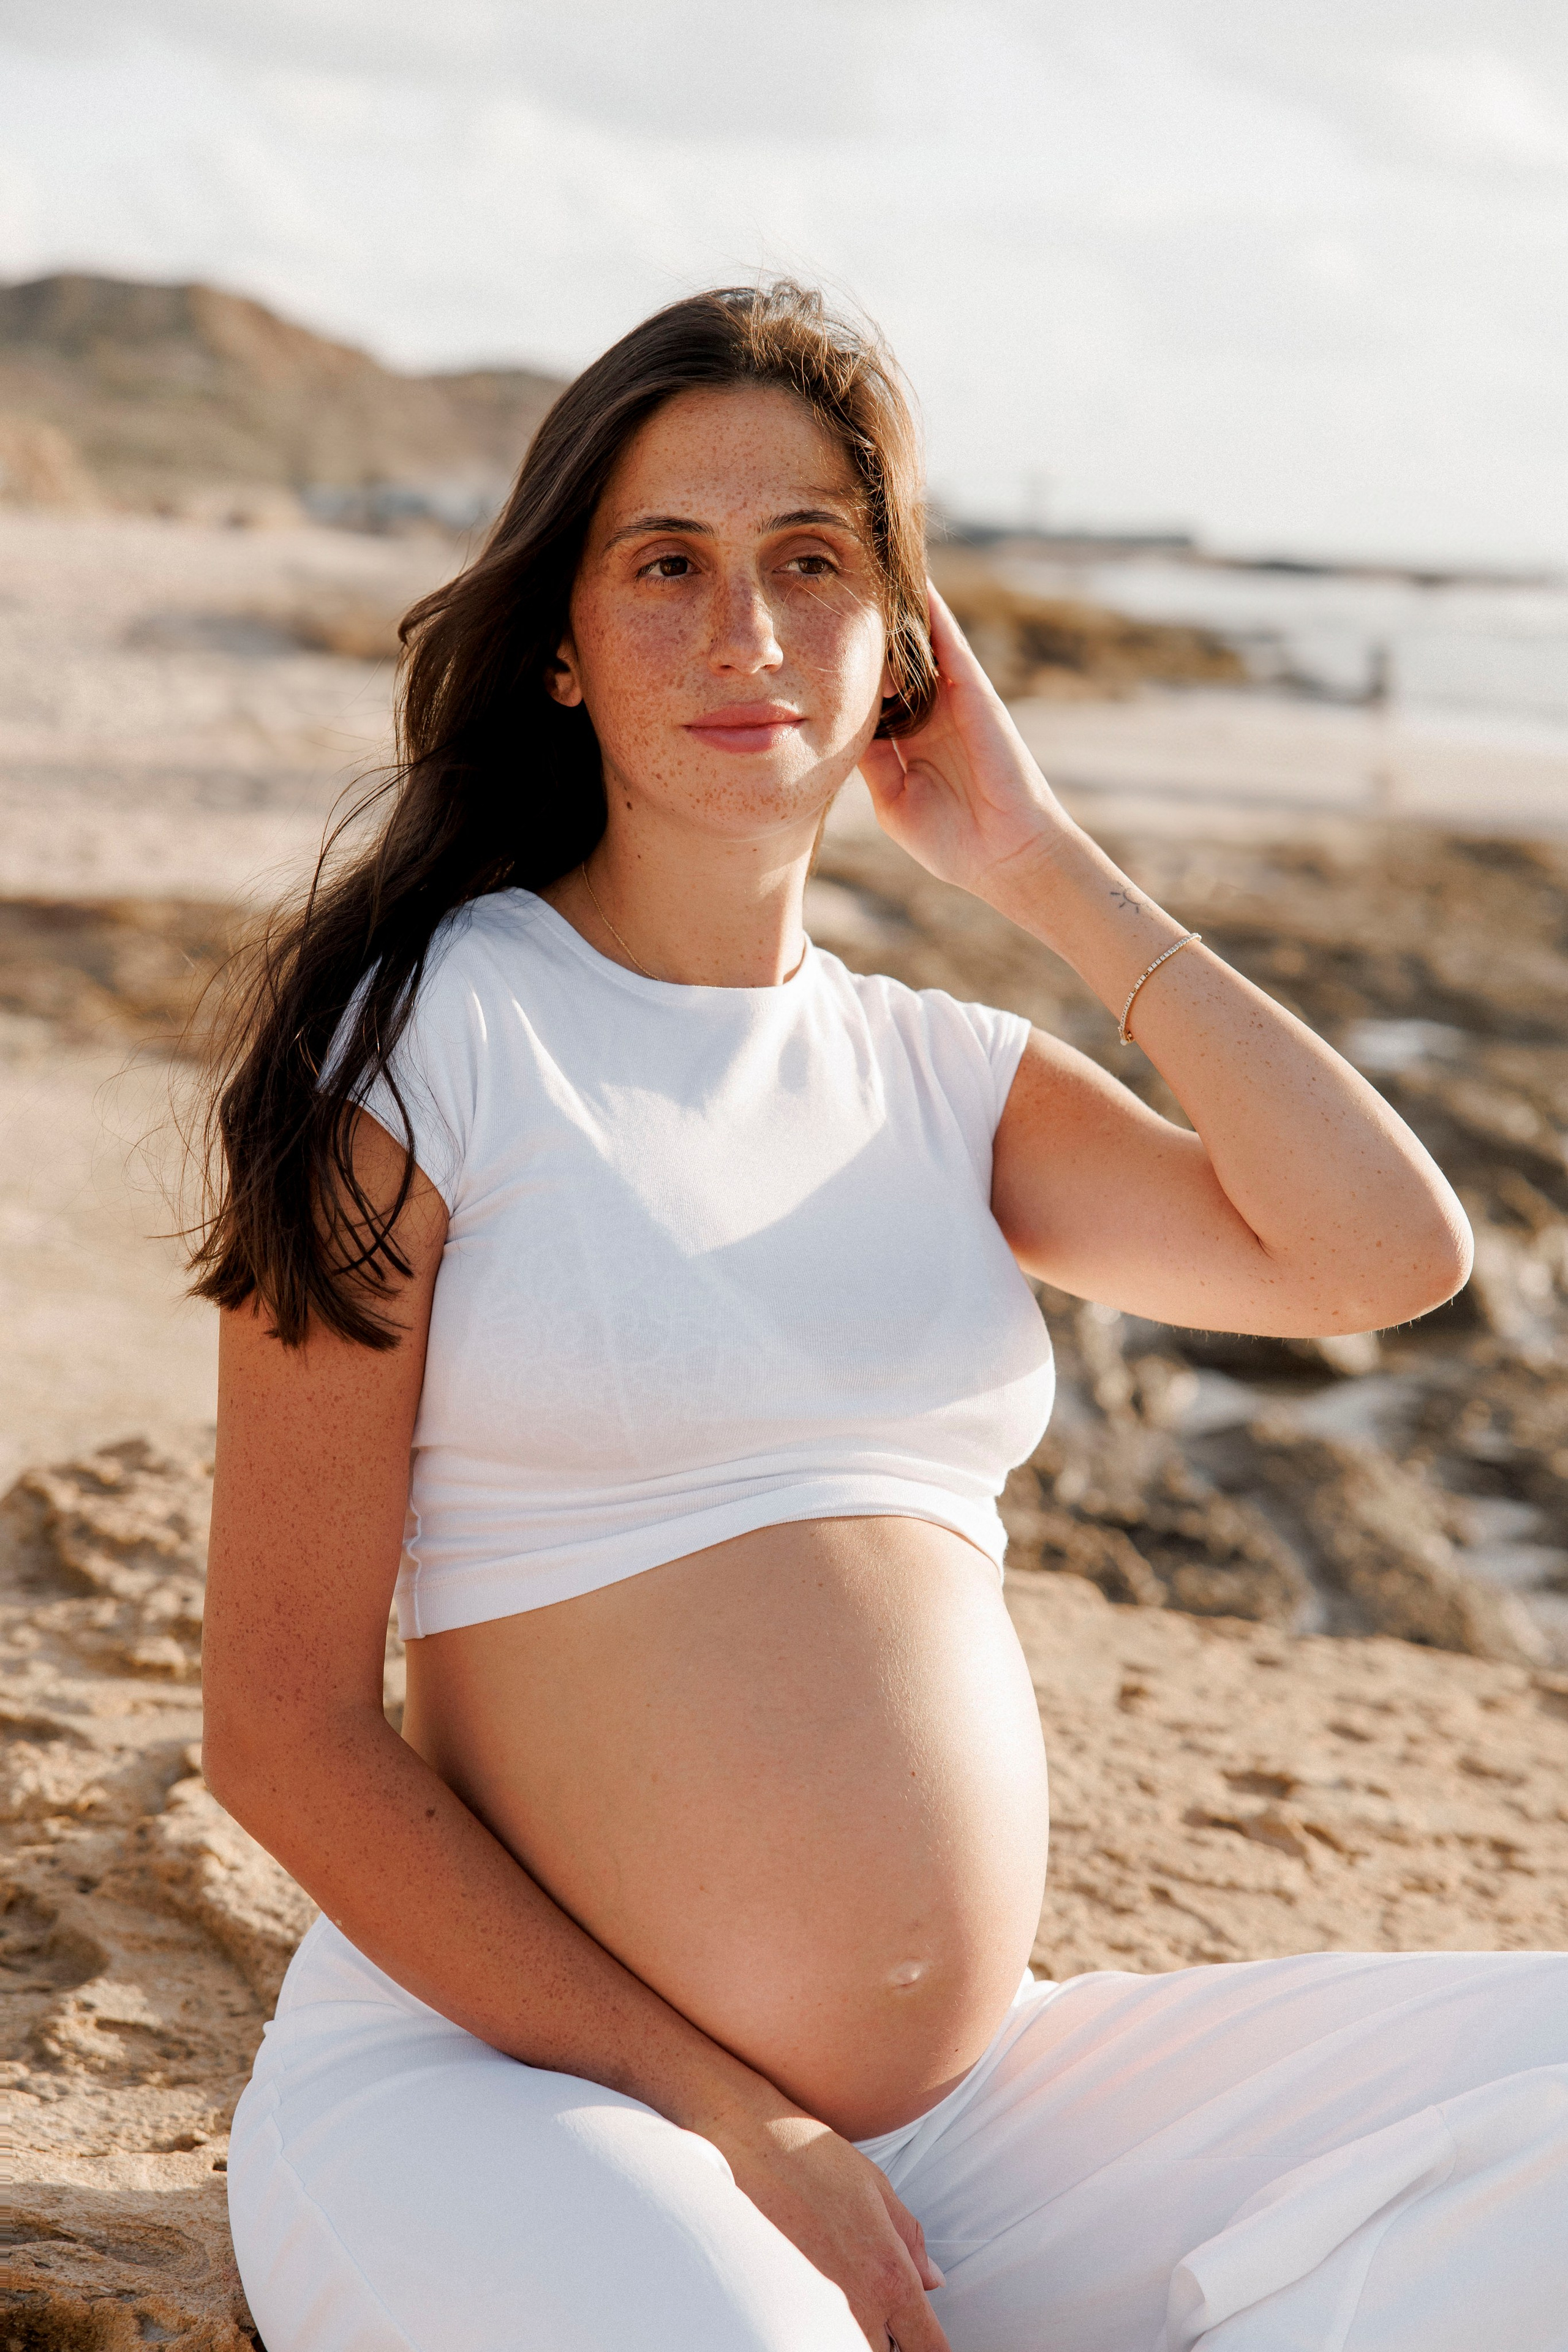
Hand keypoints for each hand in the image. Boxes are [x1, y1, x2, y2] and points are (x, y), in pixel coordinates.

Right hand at [718, 2110, 950, 2350]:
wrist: (744, 2142)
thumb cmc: (809, 2156)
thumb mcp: (875, 2186)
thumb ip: (910, 2241)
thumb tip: (933, 2281)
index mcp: (889, 2275)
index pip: (929, 2347)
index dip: (930, 2347)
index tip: (920, 2337)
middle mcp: (856, 2306)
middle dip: (888, 2336)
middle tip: (872, 2298)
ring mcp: (815, 2313)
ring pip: (847, 2345)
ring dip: (851, 2330)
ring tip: (838, 2285)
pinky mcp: (777, 2311)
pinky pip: (807, 2334)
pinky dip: (815, 2322)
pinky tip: (807, 2282)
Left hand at [858, 585, 1068, 901]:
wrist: (1006, 856)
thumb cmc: (953, 842)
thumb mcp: (893, 801)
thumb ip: (870, 762)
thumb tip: (835, 731)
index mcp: (907, 742)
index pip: (872, 695)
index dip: (845, 671)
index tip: (809, 646)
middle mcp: (929, 714)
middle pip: (891, 661)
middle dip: (867, 631)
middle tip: (828, 591)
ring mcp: (952, 700)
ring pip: (918, 643)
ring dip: (896, 609)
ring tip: (867, 568)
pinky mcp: (973, 691)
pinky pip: (948, 641)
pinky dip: (931, 611)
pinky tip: (910, 580)